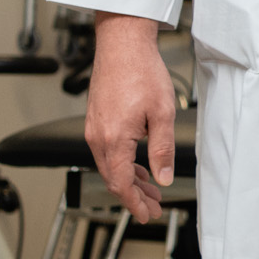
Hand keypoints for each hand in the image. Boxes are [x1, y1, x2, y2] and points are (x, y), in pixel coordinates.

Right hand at [84, 13, 175, 223]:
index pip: (121, 184)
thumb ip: (163, 150)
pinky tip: (138, 166)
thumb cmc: (142, 71)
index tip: (146, 214)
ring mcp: (94, 129)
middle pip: (114, 178)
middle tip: (153, 207)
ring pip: (110, 166)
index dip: (134, 203)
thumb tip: (164, 177)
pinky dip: (123, 164)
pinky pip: (107, 152)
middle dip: (134, 196)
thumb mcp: (163, 114)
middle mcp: (98, 137)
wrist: (122, 44)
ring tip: (150, 189)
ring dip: (130, 180)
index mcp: (114, 139)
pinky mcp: (96, 120)